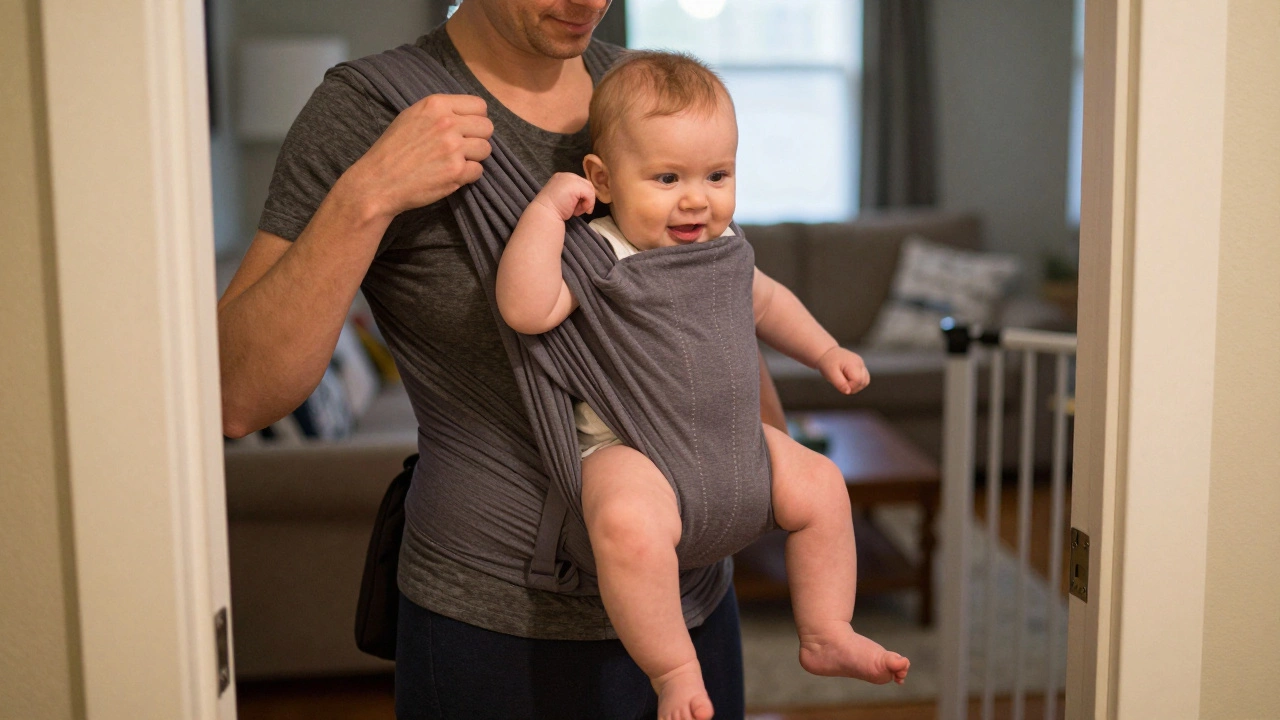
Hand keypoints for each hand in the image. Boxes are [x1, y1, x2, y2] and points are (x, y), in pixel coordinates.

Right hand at [346, 94, 493, 219]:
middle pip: (487, 127)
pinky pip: (478, 171)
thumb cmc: (393, 149)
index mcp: (436, 105)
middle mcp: (447, 123)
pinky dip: (468, 175)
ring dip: (474, 157)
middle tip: (462, 147)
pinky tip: (450, 175)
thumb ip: (440, 112)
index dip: (476, 118)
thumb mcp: (412, 116)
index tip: (467, 128)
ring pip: (486, 149)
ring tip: (455, 161)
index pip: (479, 105)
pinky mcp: (456, 171)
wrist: (379, 181)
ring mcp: (453, 148)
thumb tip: (466, 116)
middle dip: (478, 138)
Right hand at [532, 172, 596, 220]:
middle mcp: (566, 175)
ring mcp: (571, 179)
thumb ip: (573, 194)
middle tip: (576, 210)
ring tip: (575, 211)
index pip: (579, 183)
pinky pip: (590, 194)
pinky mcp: (576, 185)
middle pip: (586, 185)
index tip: (574, 207)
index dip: (581, 196)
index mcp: (562, 177)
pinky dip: (588, 204)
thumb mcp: (564, 198)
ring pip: (589, 189)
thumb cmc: (552, 210)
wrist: (545, 214)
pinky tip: (577, 211)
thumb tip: (586, 198)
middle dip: (585, 199)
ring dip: (586, 203)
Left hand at [817, 346, 869, 394]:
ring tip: (844, 382)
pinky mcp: (860, 366)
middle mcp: (859, 363)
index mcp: (853, 364)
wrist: (826, 352)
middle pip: (864, 382)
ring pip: (865, 381)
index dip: (850, 387)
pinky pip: (863, 378)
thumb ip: (840, 383)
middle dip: (853, 387)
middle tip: (841, 384)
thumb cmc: (827, 363)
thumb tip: (848, 392)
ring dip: (856, 386)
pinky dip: (857, 382)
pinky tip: (847, 380)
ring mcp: (861, 364)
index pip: (858, 380)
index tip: (840, 384)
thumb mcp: (830, 374)